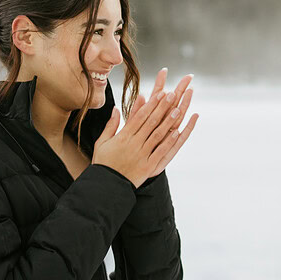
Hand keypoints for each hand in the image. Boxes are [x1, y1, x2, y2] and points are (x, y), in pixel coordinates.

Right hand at [90, 70, 196, 185]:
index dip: (151, 104)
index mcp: (123, 137)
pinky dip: (168, 142)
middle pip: (150, 122)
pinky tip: (176, 132)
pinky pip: (160, 152)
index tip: (160, 93)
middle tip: (173, 94)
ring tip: (178, 109)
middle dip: (162, 107)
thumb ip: (111, 125)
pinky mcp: (148, 166)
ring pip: (157, 135)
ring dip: (168, 122)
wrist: (106, 186)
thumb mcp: (102, 142)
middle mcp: (134, 144)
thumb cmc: (104, 163)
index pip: (139, 116)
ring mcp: (142, 155)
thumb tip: (116, 109)